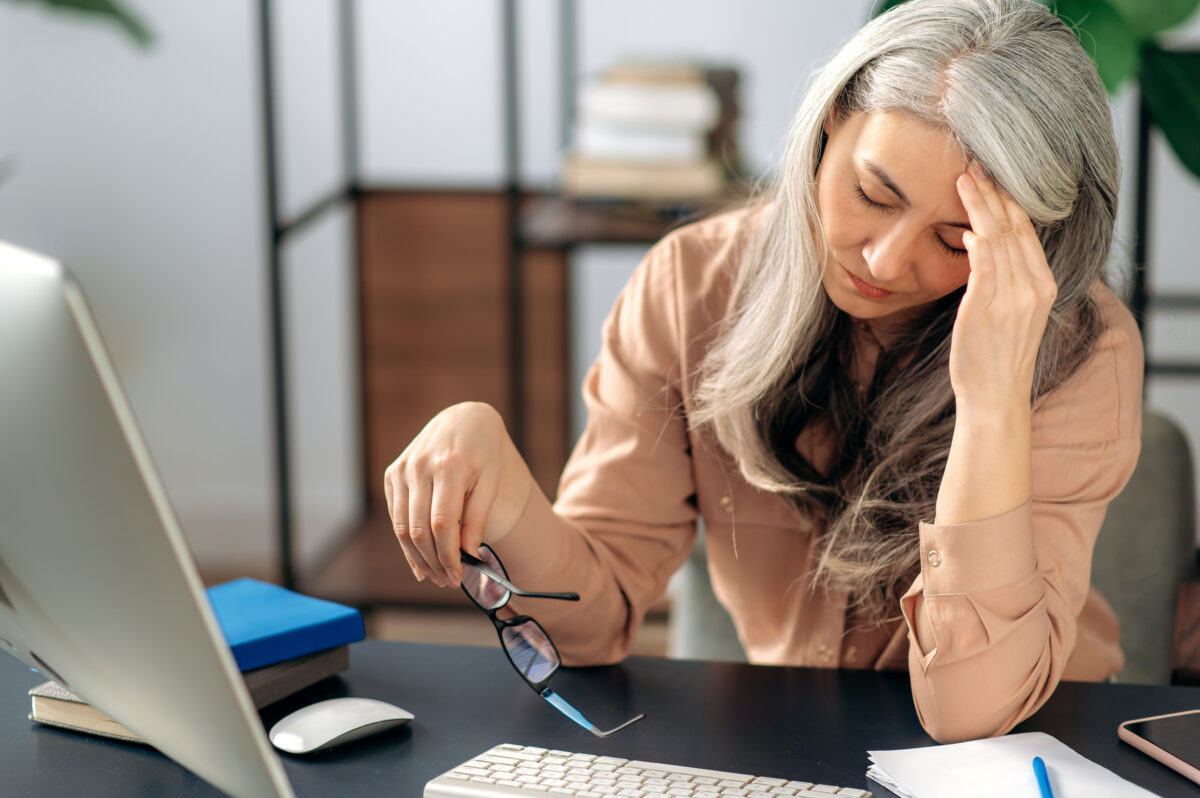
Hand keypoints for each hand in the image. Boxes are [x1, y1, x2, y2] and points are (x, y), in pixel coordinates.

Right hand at [382, 402, 533, 587]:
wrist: (463, 420)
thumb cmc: (483, 452)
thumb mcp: (490, 482)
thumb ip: (477, 518)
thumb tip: (468, 554)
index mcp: (449, 466)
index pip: (442, 524)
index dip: (448, 555)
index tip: (458, 576)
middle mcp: (419, 467)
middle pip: (418, 529)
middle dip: (433, 562)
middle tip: (448, 581)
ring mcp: (401, 470)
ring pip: (402, 527)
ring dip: (418, 558)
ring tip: (436, 576)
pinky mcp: (392, 475)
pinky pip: (396, 516)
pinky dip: (407, 542)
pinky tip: (420, 561)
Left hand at [950, 162, 1057, 410]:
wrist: (994, 397)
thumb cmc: (995, 356)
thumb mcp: (1007, 311)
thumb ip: (996, 274)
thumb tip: (977, 237)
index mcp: (1043, 286)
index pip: (1027, 233)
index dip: (1009, 201)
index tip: (992, 176)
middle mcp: (1033, 289)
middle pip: (1014, 228)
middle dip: (994, 194)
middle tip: (975, 164)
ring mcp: (1012, 298)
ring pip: (998, 239)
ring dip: (980, 206)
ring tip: (964, 179)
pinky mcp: (987, 309)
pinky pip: (984, 264)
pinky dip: (976, 239)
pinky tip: (965, 223)